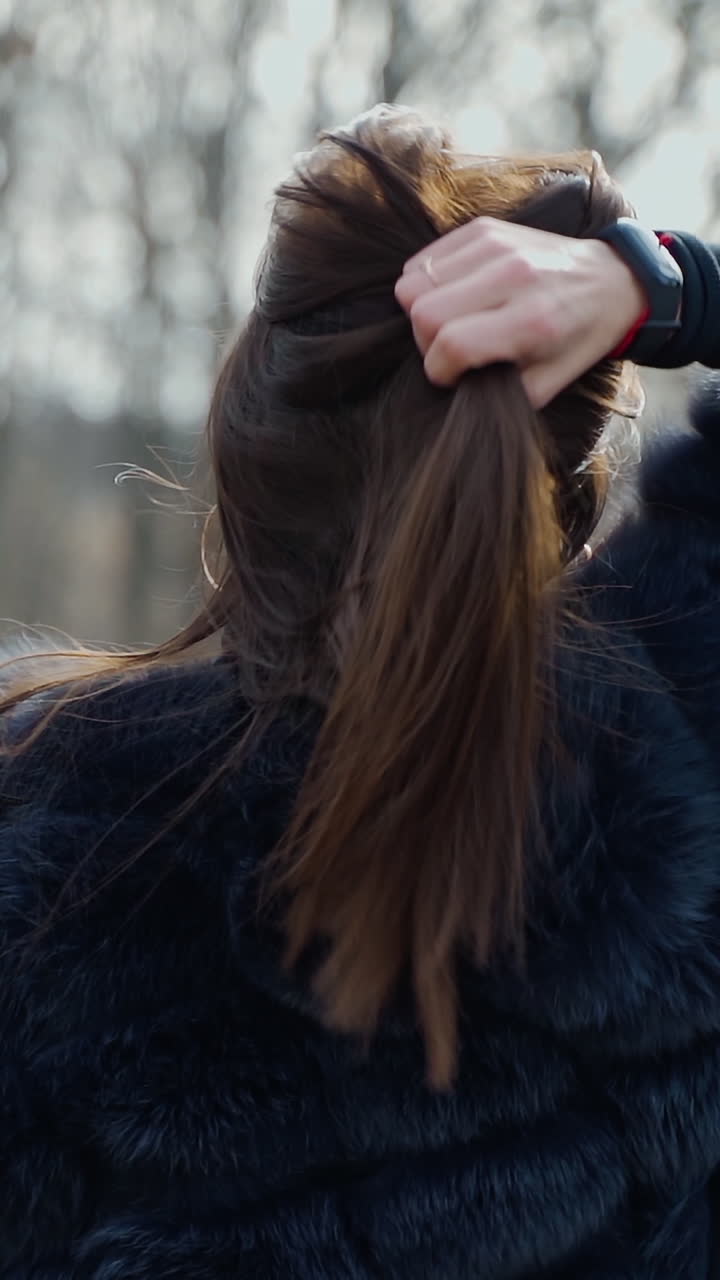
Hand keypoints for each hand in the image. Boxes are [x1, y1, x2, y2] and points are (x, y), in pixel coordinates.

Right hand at [394, 217, 647, 407]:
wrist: (611, 280)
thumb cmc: (578, 337)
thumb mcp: (549, 383)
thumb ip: (501, 393)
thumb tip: (457, 391)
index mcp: (531, 319)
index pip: (452, 344)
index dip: (439, 370)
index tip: (451, 375)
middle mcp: (512, 275)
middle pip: (424, 311)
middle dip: (425, 341)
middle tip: (447, 349)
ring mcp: (496, 245)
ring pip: (414, 281)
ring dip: (421, 310)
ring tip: (449, 321)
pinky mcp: (484, 228)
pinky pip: (423, 258)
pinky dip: (426, 282)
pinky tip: (452, 296)